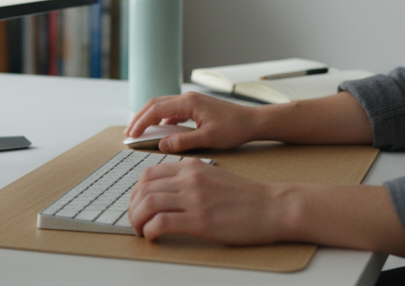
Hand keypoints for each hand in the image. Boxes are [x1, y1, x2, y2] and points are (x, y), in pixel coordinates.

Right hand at [126, 92, 259, 151]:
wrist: (252, 122)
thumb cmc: (234, 129)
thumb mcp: (209, 139)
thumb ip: (183, 141)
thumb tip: (162, 144)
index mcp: (189, 102)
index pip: (156, 109)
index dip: (141, 122)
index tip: (131, 135)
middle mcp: (188, 98)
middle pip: (155, 103)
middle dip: (140, 117)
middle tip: (128, 133)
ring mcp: (192, 101)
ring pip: (163, 105)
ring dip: (149, 117)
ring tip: (139, 131)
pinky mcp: (196, 107)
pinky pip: (172, 110)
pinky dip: (161, 119)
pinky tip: (160, 130)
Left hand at [128, 158, 289, 243]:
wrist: (272, 206)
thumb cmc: (246, 197)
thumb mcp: (213, 176)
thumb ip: (190, 179)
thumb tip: (167, 192)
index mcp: (191, 167)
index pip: (148, 174)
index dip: (136, 192)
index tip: (137, 205)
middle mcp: (189, 179)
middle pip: (143, 189)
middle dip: (132, 207)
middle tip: (135, 221)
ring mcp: (194, 199)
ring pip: (147, 205)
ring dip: (137, 221)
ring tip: (140, 231)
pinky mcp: (199, 221)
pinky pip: (161, 224)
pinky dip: (150, 232)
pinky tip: (153, 238)